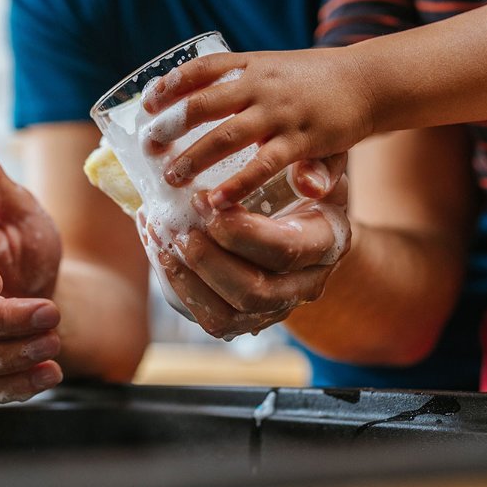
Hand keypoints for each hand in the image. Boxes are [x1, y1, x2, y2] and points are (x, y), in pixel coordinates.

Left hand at [141, 47, 372, 208]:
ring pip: (226, 136)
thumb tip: (200, 104)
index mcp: (252, 65)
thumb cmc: (314, 82)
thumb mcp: (276, 72)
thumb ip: (239, 88)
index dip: (171, 84)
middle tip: (148, 146)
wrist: (368, 82)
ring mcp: (280, 113)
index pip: (202, 68)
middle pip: (203, 103)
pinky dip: (236, 185)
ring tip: (171, 176)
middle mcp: (261, 85)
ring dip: (194, 157)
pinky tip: (215, 201)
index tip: (147, 103)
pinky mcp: (301, 141)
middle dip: (171, 125)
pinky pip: (262, 166)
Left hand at [142, 157, 352, 338]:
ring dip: (186, 279)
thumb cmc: (303, 184)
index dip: (239, 230)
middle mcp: (305, 285)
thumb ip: (312, 167)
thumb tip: (308, 179)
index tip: (202, 200)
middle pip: (254, 292)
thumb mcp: (315, 166)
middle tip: (177, 227)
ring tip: (160, 238)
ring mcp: (275, 309)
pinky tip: (160, 252)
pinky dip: (179, 288)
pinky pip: (210, 319)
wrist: (304, 221)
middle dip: (207, 260)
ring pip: (227, 317)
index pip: (284, 250)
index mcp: (326, 244)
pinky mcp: (246, 321)